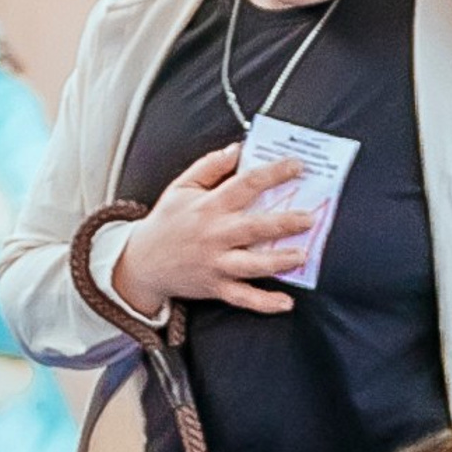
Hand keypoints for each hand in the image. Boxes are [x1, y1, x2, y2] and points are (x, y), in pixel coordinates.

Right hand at [109, 146, 313, 319]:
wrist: (141, 261)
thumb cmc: (167, 221)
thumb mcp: (181, 187)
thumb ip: (209, 166)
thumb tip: (237, 149)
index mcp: (208, 206)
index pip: (245, 185)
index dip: (272, 174)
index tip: (297, 166)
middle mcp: (214, 235)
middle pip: (253, 228)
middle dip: (283, 222)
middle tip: (310, 218)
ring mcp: (216, 263)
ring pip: (252, 265)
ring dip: (279, 261)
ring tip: (302, 255)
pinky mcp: (216, 287)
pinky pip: (243, 298)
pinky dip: (264, 303)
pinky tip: (287, 302)